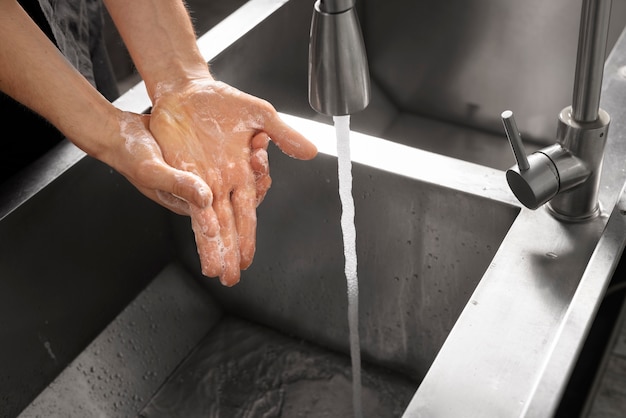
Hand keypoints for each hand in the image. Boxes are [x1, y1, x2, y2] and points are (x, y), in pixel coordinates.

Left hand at [149, 77, 316, 285]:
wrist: (189, 90)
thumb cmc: (223, 103)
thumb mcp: (260, 115)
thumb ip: (284, 135)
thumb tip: (312, 152)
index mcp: (242, 174)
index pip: (248, 212)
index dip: (248, 238)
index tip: (248, 259)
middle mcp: (222, 182)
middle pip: (229, 225)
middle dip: (231, 252)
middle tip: (232, 278)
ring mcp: (200, 179)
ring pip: (209, 219)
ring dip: (212, 245)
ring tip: (214, 270)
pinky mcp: (181, 171)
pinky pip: (189, 199)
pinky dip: (196, 217)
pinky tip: (203, 235)